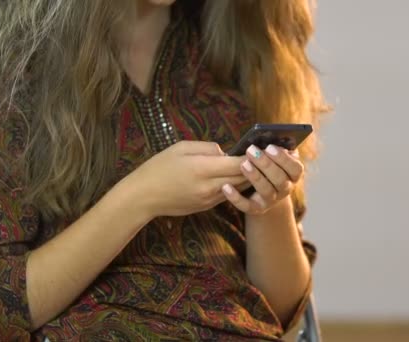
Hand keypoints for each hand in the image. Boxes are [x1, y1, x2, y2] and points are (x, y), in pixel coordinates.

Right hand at [123, 141, 247, 217]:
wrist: (144, 196)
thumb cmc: (159, 167)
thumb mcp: (181, 147)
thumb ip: (208, 148)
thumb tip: (225, 153)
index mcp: (202, 168)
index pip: (237, 164)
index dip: (251, 157)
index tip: (259, 149)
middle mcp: (209, 187)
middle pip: (242, 178)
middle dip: (254, 168)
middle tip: (264, 157)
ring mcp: (209, 199)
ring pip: (237, 188)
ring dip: (246, 178)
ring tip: (255, 166)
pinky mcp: (207, 207)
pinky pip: (227, 195)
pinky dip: (235, 186)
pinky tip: (237, 177)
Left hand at [221, 144, 303, 214]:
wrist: (263, 193)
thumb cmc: (269, 167)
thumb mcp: (276, 158)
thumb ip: (276, 148)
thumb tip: (271, 138)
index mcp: (293, 175)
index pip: (295, 168)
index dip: (284, 159)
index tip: (270, 147)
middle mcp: (285, 189)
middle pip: (280, 179)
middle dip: (266, 164)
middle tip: (251, 150)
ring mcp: (271, 201)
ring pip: (266, 191)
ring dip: (255, 177)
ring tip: (243, 164)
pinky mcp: (256, 209)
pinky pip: (246, 206)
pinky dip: (236, 198)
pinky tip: (226, 187)